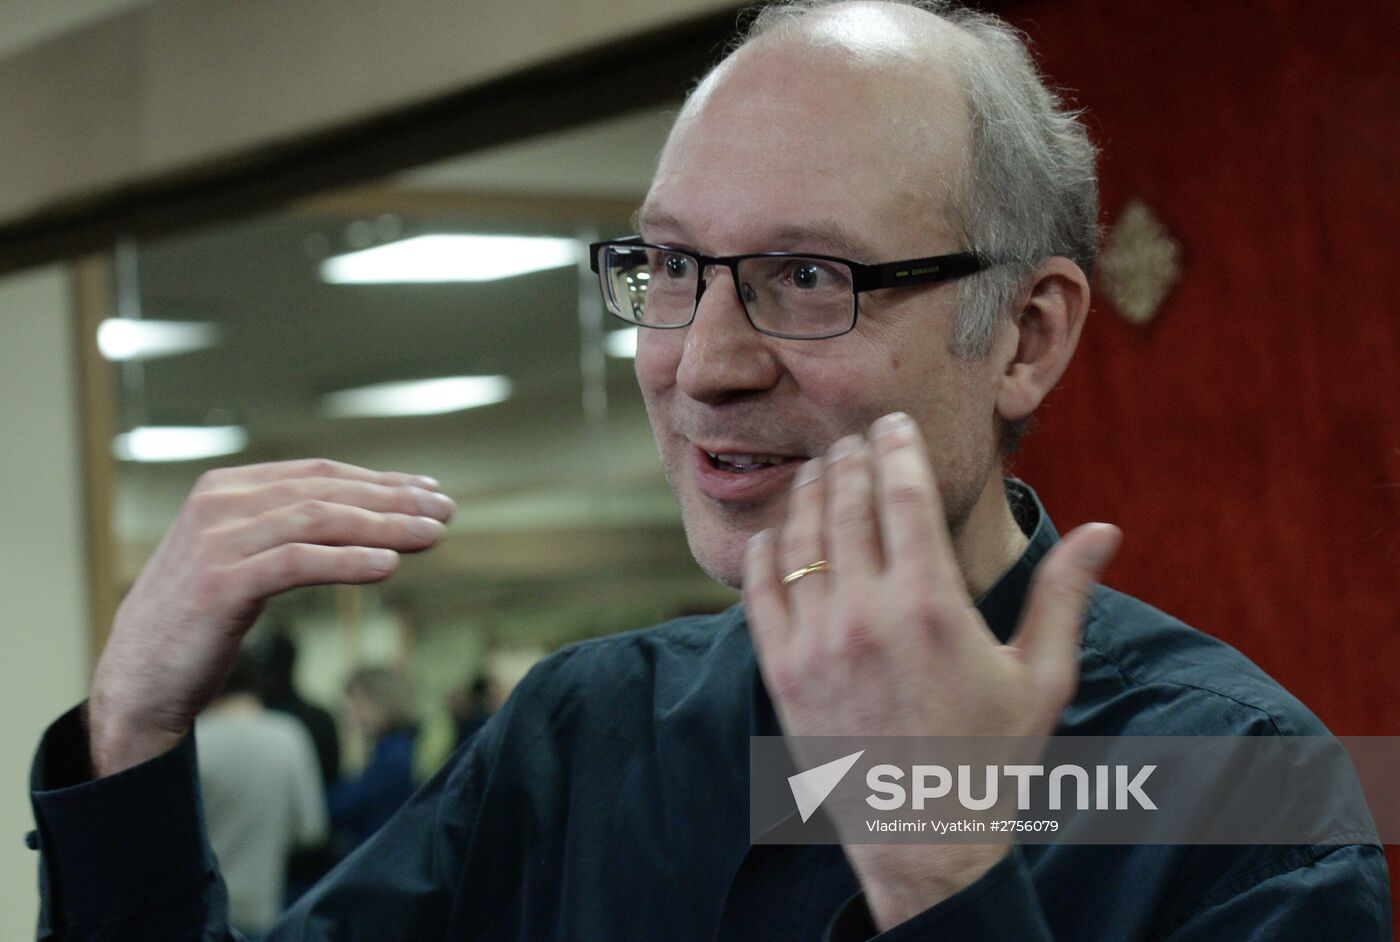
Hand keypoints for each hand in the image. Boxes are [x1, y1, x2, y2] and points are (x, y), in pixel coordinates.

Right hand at [89, 459, 454, 776]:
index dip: (380, 479)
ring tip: (433, 535)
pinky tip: (389, 565)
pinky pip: (297, 563)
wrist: (137, 680)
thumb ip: (288, 531)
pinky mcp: (219, 586)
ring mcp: (216, 543)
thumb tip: (368, 520)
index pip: (318, 474)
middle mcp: (218, 505)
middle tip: (445, 510)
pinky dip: (348, 561)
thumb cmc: (199, 620)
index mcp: (224, 489)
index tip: (428, 490)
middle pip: (326, 492)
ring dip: (384, 526)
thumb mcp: (241, 559)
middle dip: (394, 499)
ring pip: (318, 521)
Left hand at [743, 412, 1119, 927]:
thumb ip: (1064, 595)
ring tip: (821, 471)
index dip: (898, 449)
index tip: (894, 424)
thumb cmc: (992, 754)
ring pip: (802, 540)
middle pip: (848, 505)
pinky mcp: (783, 673)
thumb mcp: (1042, 676)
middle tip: (855, 440)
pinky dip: (767, 553)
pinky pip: (761, 592)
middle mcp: (867, 616)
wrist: (925, 836)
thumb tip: (1108, 530)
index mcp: (933, 607)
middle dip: (851, 460)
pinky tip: (779, 534)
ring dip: (810, 494)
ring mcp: (817, 644)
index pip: (905, 496)